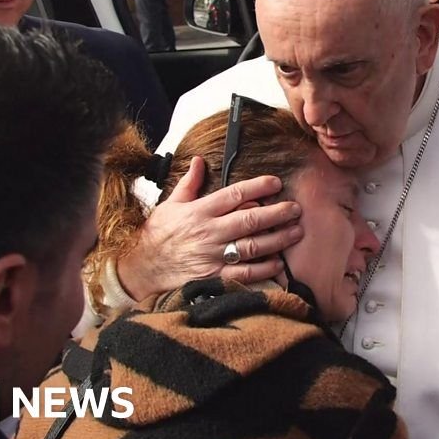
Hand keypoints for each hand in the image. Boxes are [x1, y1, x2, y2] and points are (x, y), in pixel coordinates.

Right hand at [117, 156, 303, 300]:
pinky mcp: (215, 276)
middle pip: (250, 220)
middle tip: (296, 209)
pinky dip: (264, 269)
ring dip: (278, 239)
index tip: (276, 183)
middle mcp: (209, 232)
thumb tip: (200, 161)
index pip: (235, 194)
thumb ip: (190, 183)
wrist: (142, 267)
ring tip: (296, 232)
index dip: (259, 187)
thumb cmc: (158, 235)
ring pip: (252, 246)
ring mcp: (213, 256)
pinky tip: (278, 262)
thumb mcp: (170, 204)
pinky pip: (244, 273)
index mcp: (200, 211)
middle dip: (277, 213)